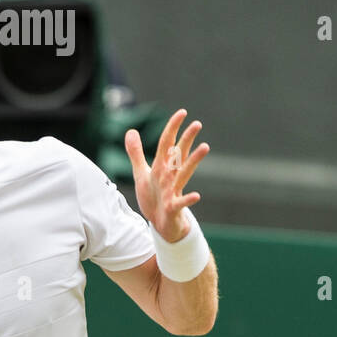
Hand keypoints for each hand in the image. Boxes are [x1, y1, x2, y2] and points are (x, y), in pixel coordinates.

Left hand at [125, 109, 209, 243]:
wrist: (160, 224)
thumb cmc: (154, 197)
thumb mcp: (142, 173)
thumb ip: (136, 153)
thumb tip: (131, 130)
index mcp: (163, 167)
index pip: (168, 144)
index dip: (173, 129)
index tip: (182, 112)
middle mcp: (170, 176)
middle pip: (179, 155)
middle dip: (187, 140)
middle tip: (197, 124)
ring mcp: (173, 191)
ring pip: (183, 174)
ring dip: (193, 161)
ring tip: (205, 146)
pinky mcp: (173, 207)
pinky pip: (181, 203)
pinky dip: (188, 199)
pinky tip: (197, 195)